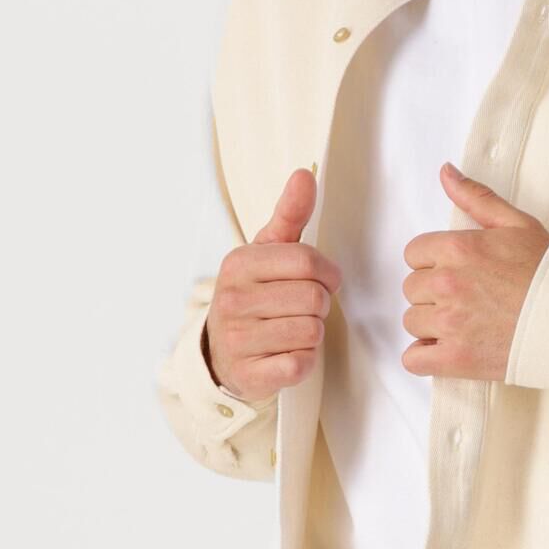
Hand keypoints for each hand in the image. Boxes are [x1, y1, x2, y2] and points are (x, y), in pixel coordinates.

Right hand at [204, 170, 341, 402]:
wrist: (221, 352)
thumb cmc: (253, 295)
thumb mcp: (266, 252)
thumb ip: (290, 215)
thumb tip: (305, 174)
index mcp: (238, 263)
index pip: (307, 262)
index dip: (327, 273)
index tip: (323, 281)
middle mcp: (233, 300)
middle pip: (314, 299)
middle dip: (319, 305)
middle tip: (303, 309)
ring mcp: (238, 340)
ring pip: (311, 332)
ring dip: (312, 333)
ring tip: (293, 330)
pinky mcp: (251, 375)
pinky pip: (301, 364)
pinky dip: (304, 361)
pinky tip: (288, 354)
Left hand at [401, 164, 548, 381]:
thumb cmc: (548, 271)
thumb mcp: (515, 223)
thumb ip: (475, 197)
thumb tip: (445, 171)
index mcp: (458, 248)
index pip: (414, 254)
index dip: (432, 263)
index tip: (455, 272)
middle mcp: (448, 284)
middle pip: (411, 288)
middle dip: (431, 293)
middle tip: (462, 299)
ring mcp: (450, 324)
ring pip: (411, 322)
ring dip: (429, 324)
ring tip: (460, 325)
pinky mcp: (457, 359)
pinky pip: (414, 360)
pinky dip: (423, 357)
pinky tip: (443, 350)